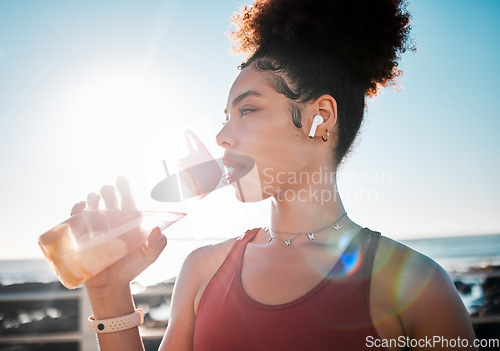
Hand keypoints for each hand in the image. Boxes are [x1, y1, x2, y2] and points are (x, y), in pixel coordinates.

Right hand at [70, 176, 167, 290]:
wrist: (110, 286)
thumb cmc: (131, 268)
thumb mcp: (148, 256)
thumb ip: (157, 244)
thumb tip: (157, 230)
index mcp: (129, 221)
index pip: (127, 199)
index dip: (124, 187)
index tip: (122, 178)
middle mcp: (113, 220)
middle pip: (109, 198)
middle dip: (108, 190)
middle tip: (108, 190)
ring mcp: (97, 226)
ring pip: (93, 204)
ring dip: (93, 198)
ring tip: (96, 199)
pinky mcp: (83, 234)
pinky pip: (77, 217)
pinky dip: (77, 209)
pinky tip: (81, 207)